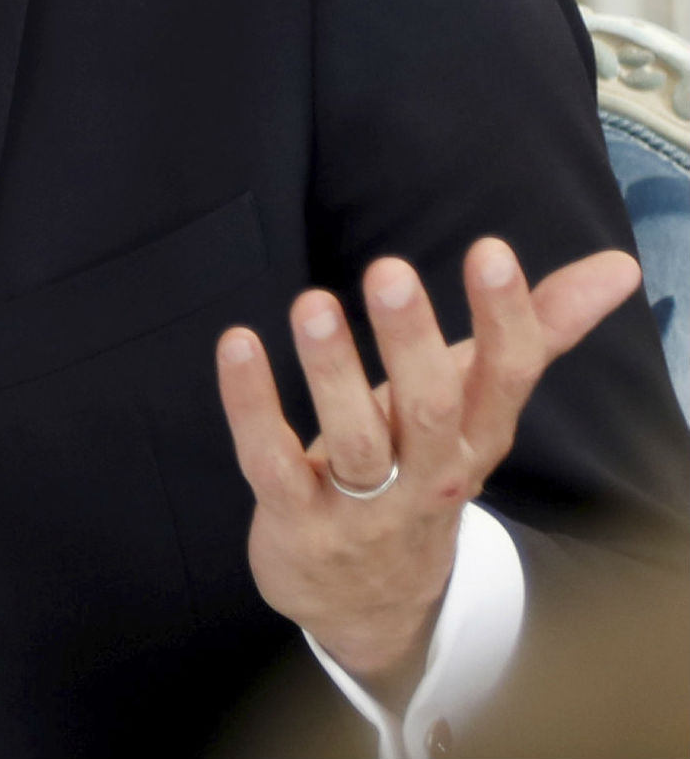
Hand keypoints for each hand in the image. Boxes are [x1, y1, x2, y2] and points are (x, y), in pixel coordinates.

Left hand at [216, 239, 640, 699]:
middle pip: (430, 410)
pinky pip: (271, 460)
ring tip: (313, 303)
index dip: (504, 318)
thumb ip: (539, 331)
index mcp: (478, 438)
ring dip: (332, 370)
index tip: (491, 252)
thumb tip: (617, 266)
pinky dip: (251, 404)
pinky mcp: (298, 518)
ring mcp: (364, 504)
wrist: (373, 603)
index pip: (506, 379)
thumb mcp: (479, 407)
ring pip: (354, 439)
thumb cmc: (424, 469)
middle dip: (412, 342)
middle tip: (390, 270)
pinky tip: (237, 344)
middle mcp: (430, 474)